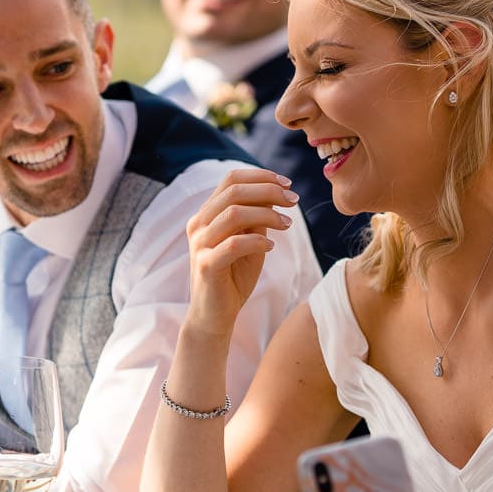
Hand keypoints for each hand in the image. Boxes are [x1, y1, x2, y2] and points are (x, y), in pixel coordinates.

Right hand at [184, 168, 298, 337]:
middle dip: (269, 191)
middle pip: (234, 191)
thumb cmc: (234, 275)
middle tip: (293, 201)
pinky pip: (234, 244)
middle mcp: (199, 224)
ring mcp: (200, 244)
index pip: (231, 179)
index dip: (261, 176)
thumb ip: (256, 217)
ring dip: (267, 215)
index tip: (287, 185)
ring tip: (287, 225)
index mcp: (207, 213)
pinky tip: (271, 247)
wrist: (215, 315)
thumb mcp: (249, 240)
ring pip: (234, 214)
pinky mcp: (205, 265)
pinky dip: (257, 242)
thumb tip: (275, 193)